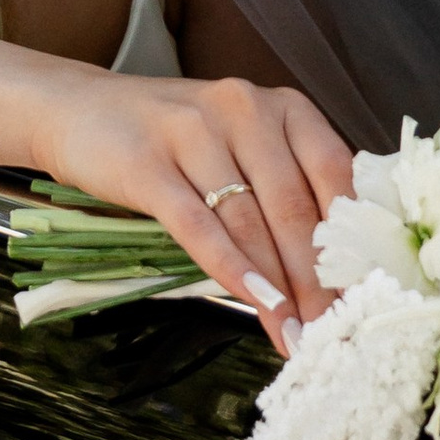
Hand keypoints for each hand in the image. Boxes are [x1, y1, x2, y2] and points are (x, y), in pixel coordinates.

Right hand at [33, 74, 354, 354]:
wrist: (76, 108)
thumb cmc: (172, 137)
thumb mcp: (241, 142)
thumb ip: (287, 182)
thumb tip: (337, 265)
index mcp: (282, 106)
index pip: (335, 175)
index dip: (351, 240)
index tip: (363, 295)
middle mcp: (244, 109)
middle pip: (294, 207)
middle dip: (316, 280)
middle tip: (333, 332)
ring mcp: (194, 132)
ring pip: (249, 222)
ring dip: (277, 288)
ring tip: (295, 334)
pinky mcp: (147, 163)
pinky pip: (198, 225)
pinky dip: (230, 268)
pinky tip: (254, 302)